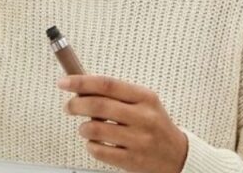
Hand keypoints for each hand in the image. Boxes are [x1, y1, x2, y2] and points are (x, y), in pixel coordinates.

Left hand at [58, 75, 188, 172]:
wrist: (178, 155)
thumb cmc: (153, 125)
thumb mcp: (143, 103)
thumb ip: (115, 94)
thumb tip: (80, 86)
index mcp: (145, 97)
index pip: (107, 84)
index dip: (81, 82)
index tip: (64, 82)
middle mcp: (143, 117)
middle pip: (98, 105)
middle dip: (76, 104)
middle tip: (69, 107)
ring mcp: (139, 140)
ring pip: (95, 129)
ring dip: (83, 128)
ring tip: (86, 128)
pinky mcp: (132, 160)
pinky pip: (98, 150)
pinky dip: (91, 145)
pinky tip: (96, 143)